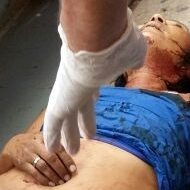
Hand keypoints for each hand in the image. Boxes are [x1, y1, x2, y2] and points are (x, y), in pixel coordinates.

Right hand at [7, 134, 75, 185]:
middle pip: (51, 158)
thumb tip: (73, 151)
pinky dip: (43, 179)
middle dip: (61, 169)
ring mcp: (28, 155)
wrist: (12, 146)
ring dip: (53, 175)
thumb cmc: (32, 143)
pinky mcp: (23, 164)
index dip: (66, 159)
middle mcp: (35, 146)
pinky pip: (34, 173)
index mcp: (43, 138)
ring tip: (61, 182)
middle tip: (68, 177)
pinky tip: (50, 183)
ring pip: (43, 166)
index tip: (73, 168)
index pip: (57, 148)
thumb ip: (54, 143)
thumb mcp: (42, 138)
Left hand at [43, 9, 146, 152]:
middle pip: (79, 105)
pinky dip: (53, 135)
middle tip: (86, 135)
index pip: (92, 85)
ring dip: (69, 134)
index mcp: (93, 69)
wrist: (96, 38)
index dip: (94, 95)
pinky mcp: (59, 102)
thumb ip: (132, 58)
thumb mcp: (132, 52)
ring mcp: (67, 92)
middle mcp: (78, 80)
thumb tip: (137, 61)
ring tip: (71, 151)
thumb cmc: (116, 44)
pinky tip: (52, 148)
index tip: (95, 99)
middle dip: (82, 121)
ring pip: (67, 118)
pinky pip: (54, 123)